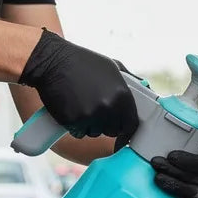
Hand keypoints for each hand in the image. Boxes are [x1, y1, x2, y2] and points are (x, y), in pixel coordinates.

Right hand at [18, 28, 137, 139]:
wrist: (51, 61)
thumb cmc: (82, 62)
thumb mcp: (113, 66)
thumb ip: (130, 81)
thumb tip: (146, 90)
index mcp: (122, 95)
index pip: (131, 124)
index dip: (127, 131)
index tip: (124, 135)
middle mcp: (108, 108)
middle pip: (113, 130)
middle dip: (106, 124)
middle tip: (96, 111)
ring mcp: (90, 115)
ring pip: (95, 132)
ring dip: (90, 125)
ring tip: (82, 105)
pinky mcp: (73, 121)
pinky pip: (79, 133)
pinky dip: (75, 126)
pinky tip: (72, 109)